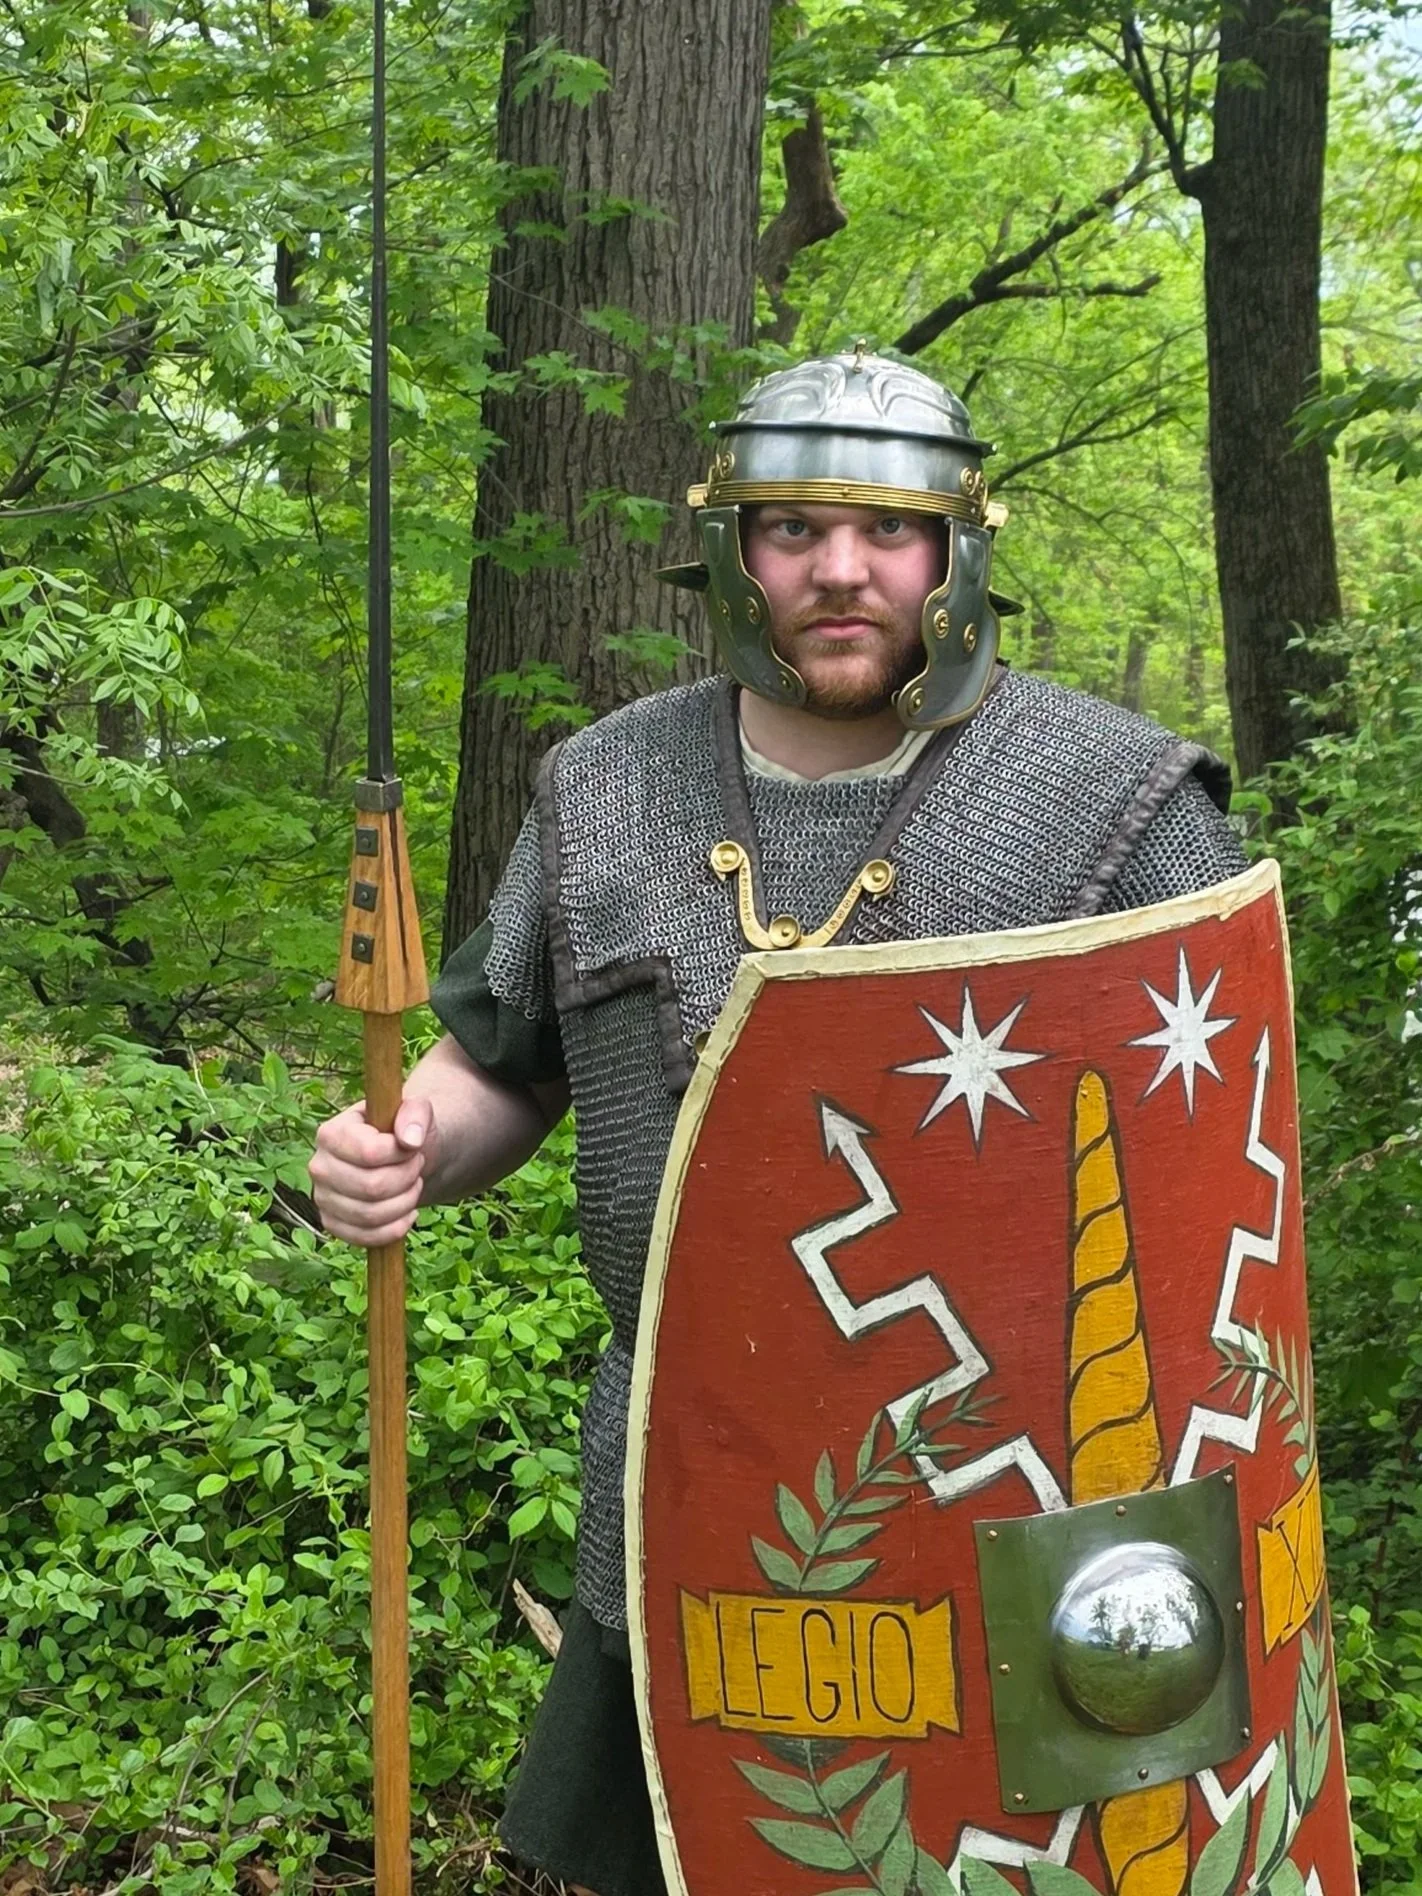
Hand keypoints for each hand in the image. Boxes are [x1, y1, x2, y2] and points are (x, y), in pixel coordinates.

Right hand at [308, 1095, 437, 1246]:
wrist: (396, 1157)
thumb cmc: (401, 1131)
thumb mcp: (414, 1110)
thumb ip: (415, 1113)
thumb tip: (411, 1140)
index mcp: (331, 1133)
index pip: (369, 1152)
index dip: (401, 1154)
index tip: (412, 1147)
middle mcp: (319, 1167)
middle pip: (372, 1187)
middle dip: (407, 1178)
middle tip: (416, 1166)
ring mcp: (323, 1198)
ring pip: (371, 1215)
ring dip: (406, 1202)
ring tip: (413, 1185)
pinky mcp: (332, 1224)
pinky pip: (366, 1237)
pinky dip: (396, 1228)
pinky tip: (408, 1211)